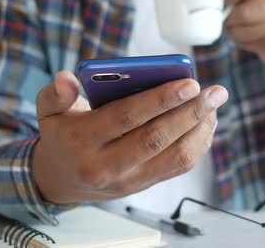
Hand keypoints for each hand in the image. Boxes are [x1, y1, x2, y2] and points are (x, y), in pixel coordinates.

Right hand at [32, 71, 227, 203]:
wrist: (60, 181)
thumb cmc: (62, 136)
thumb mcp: (48, 112)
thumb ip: (55, 93)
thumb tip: (67, 79)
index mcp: (82, 141)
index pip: (127, 117)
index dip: (161, 100)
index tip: (190, 83)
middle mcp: (106, 165)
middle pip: (157, 138)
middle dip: (191, 113)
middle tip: (215, 92)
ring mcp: (128, 180)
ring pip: (175, 157)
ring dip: (201, 130)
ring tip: (214, 105)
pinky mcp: (144, 185)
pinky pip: (178, 167)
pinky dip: (198, 144)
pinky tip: (206, 122)